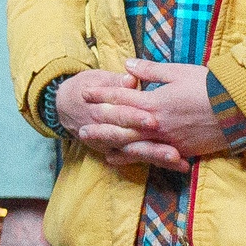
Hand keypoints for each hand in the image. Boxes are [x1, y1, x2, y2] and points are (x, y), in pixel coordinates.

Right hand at [54, 67, 177, 167]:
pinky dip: (158, 163)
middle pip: (130, 140)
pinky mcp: (119, 152)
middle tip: (173, 151)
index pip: (120, 115)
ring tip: (178, 161)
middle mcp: (105, 131)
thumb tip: (130, 79)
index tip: (153, 121)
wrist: (65, 106)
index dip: (135, 118)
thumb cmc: (88, 89)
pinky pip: (139, 159)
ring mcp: (112, 145)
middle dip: (151, 147)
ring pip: (135, 153)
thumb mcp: (98, 79)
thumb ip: (117, 81)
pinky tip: (179, 166)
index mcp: (101, 110)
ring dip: (157, 158)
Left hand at [94, 59, 227, 171]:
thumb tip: (127, 64)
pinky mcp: (181, 151)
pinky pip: (151, 156)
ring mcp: (168, 140)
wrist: (239, 108)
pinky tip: (120, 159)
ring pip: (132, 144)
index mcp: (155, 102)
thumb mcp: (178, 72)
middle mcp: (157, 123)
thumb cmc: (210, 86)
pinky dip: (133, 158)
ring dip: (111, 144)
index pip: (122, 97)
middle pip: (121, 125)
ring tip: (94, 146)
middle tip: (80, 128)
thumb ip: (151, 71)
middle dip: (99, 124)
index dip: (102, 94)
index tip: (85, 93)